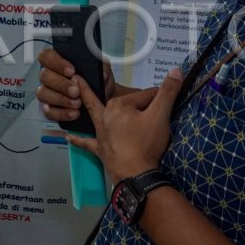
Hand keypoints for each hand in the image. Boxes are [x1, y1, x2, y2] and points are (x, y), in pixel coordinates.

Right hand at [36, 48, 118, 122]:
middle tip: (76, 91)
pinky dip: (61, 113)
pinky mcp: (49, 109)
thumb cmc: (97, 82)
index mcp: (57, 62)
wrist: (102, 101)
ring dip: (61, 99)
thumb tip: (102, 73)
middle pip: (44, 75)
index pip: (47, 56)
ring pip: (43, 94)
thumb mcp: (102, 72)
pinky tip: (74, 113)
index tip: (71, 71)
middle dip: (61, 84)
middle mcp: (49, 76)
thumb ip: (102, 67)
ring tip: (77, 103)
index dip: (56, 62)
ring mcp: (46, 93)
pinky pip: (48, 112)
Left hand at [66, 68, 182, 186]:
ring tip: (73, 89)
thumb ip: (168, 92)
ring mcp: (101, 133)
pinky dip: (78, 140)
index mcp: (119, 105)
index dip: (159, 99)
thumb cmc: (146, 143)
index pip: (144, 96)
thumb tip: (177, 69)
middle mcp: (105, 115)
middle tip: (125, 89)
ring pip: (95, 115)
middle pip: (123, 103)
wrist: (135, 174)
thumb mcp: (160, 115)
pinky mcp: (100, 149)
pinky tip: (67, 137)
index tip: (169, 105)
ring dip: (85, 102)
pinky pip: (86, 143)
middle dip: (131, 99)